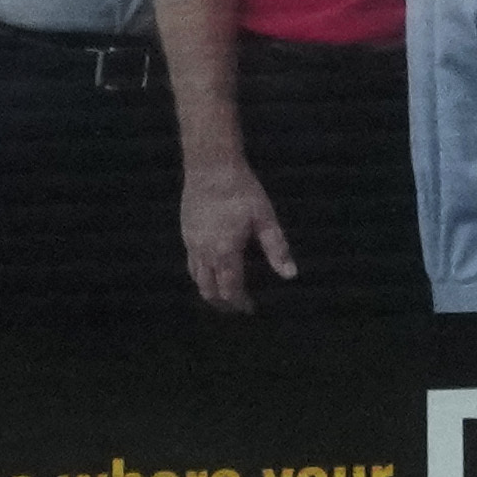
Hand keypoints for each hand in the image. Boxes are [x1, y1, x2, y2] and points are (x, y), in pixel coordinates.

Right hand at [183, 166, 296, 308]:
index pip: (230, 289)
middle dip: (223, 303)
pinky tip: (211, 271)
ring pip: (196, 279)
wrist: (211, 167)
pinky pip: (190, 264)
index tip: (250, 309)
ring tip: (224, 295)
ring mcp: (191, 244)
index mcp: (225, 253)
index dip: (240, 303)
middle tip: (237, 307)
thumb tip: (290, 275)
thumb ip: (277, 249)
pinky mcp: (185, 234)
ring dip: (210, 291)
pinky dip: (200, 276)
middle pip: (209, 290)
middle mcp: (204, 253)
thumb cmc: (242, 192)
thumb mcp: (265, 219)